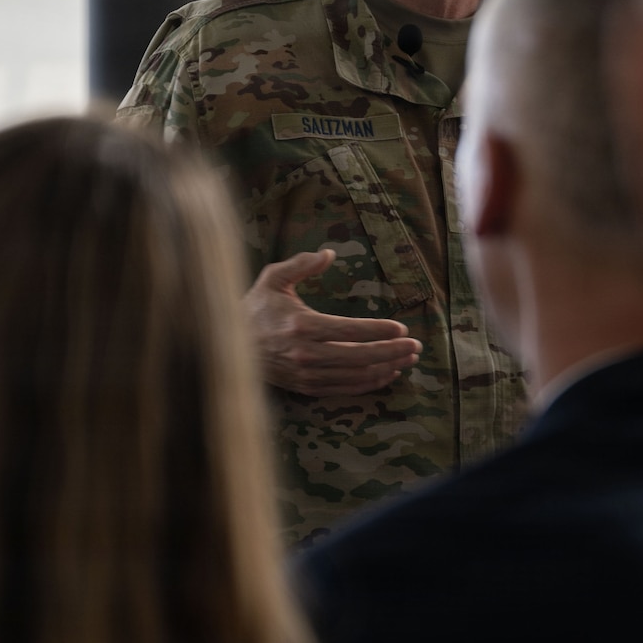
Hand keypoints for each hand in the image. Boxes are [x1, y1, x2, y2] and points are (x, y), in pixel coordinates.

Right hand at [246, 249, 421, 396]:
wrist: (226, 347)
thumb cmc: (255, 308)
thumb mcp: (272, 279)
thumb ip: (300, 264)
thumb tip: (329, 253)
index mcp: (300, 325)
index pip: (348, 330)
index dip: (378, 331)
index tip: (401, 329)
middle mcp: (305, 353)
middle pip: (358, 356)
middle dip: (392, 352)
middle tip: (416, 347)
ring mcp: (306, 374)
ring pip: (355, 376)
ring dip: (386, 368)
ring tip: (409, 360)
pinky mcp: (305, 387)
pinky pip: (344, 389)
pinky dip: (368, 384)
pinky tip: (387, 374)